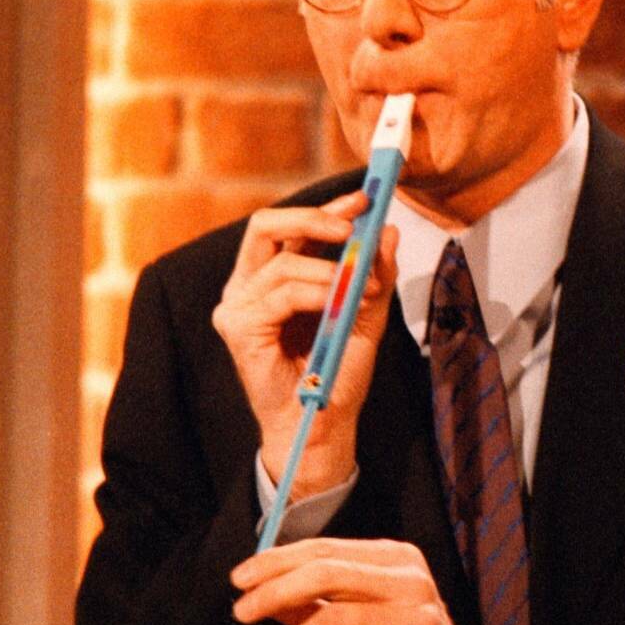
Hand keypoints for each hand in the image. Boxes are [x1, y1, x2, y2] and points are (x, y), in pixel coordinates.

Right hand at [212, 191, 399, 499]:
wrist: (323, 425)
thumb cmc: (336, 373)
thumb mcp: (367, 315)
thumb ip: (375, 274)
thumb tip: (387, 230)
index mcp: (270, 277)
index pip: (289, 226)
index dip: (326, 208)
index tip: (364, 199)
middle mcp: (246, 286)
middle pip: (266, 225)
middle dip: (315, 218)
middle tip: (354, 225)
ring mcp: (236, 306)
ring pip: (283, 262)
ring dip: (332, 270)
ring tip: (363, 287)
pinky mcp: (237, 329)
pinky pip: (280, 293)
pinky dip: (317, 292)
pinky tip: (340, 304)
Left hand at [231, 538, 474, 624]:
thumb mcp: (359, 611)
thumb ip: (314, 601)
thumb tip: (258, 591)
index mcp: (396, 558)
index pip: (325, 549)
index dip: (276, 561)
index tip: (240, 579)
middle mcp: (410, 580)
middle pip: (326, 573)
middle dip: (275, 591)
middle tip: (242, 611)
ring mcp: (418, 616)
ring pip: (335, 618)